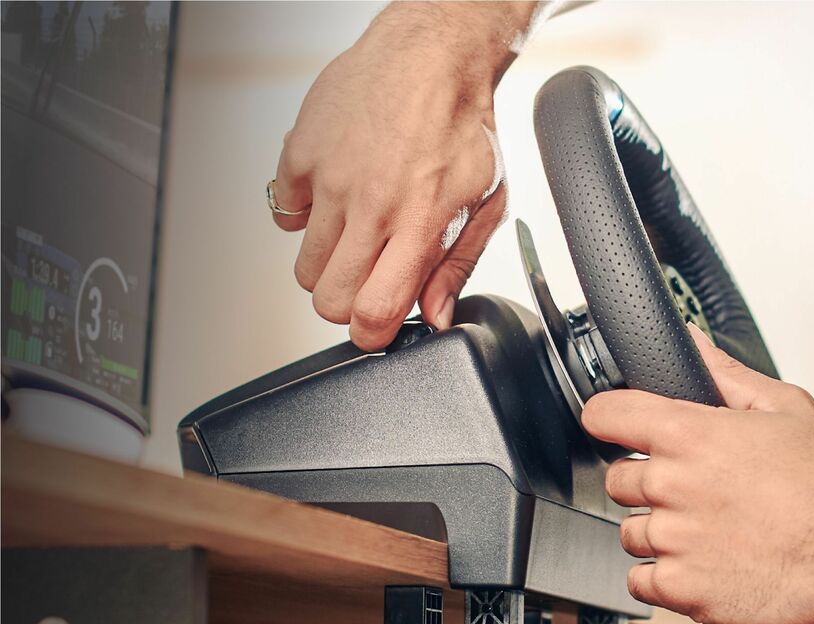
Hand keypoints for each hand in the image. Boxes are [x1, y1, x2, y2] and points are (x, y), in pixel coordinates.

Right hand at [273, 2, 536, 350]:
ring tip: (353, 238)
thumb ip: (456, 266)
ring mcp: (331, 180)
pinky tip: (333, 200)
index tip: (376, 327)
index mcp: (419, 224)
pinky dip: (305, 218)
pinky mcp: (301, 154)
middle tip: (364, 282)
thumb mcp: (485, 203)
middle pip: (330, 301)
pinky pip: (285, 217)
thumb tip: (436, 316)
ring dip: (327, 267)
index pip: (374, 312)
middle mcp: (372, 206)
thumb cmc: (461, 125)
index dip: (372, 334)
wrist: (431, 56)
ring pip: (305, 270)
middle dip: (347, 305)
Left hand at [582, 325, 813, 623]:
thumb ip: (725, 374)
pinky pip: (639, 580)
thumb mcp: (786, 409)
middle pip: (617, 480)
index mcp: (689, 435)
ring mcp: (672, 540)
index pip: (606, 414)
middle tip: (692, 492)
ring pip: (629, 533)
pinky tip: (701, 565)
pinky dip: (663, 577)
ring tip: (708, 532)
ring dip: (657, 533)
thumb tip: (691, 344)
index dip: (606, 418)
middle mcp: (671, 485)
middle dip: (647, 484)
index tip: (611, 426)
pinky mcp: (680, 588)